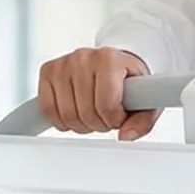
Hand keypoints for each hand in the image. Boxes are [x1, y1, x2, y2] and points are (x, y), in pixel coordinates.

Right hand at [38, 47, 155, 139]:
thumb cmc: (130, 80)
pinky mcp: (48, 71)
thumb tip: (125, 136)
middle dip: (98, 124)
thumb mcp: (147, 100)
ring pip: (67, 114)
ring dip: (81, 124)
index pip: (106, 105)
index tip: (119, 116)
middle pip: (85, 113)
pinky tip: (75, 112)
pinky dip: (61, 120)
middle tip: (106, 116)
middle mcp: (84, 57)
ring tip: (92, 113)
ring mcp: (63, 63)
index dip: (114, 120)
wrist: (116, 62)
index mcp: (110, 59)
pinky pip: (47, 109)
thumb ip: (143, 122)